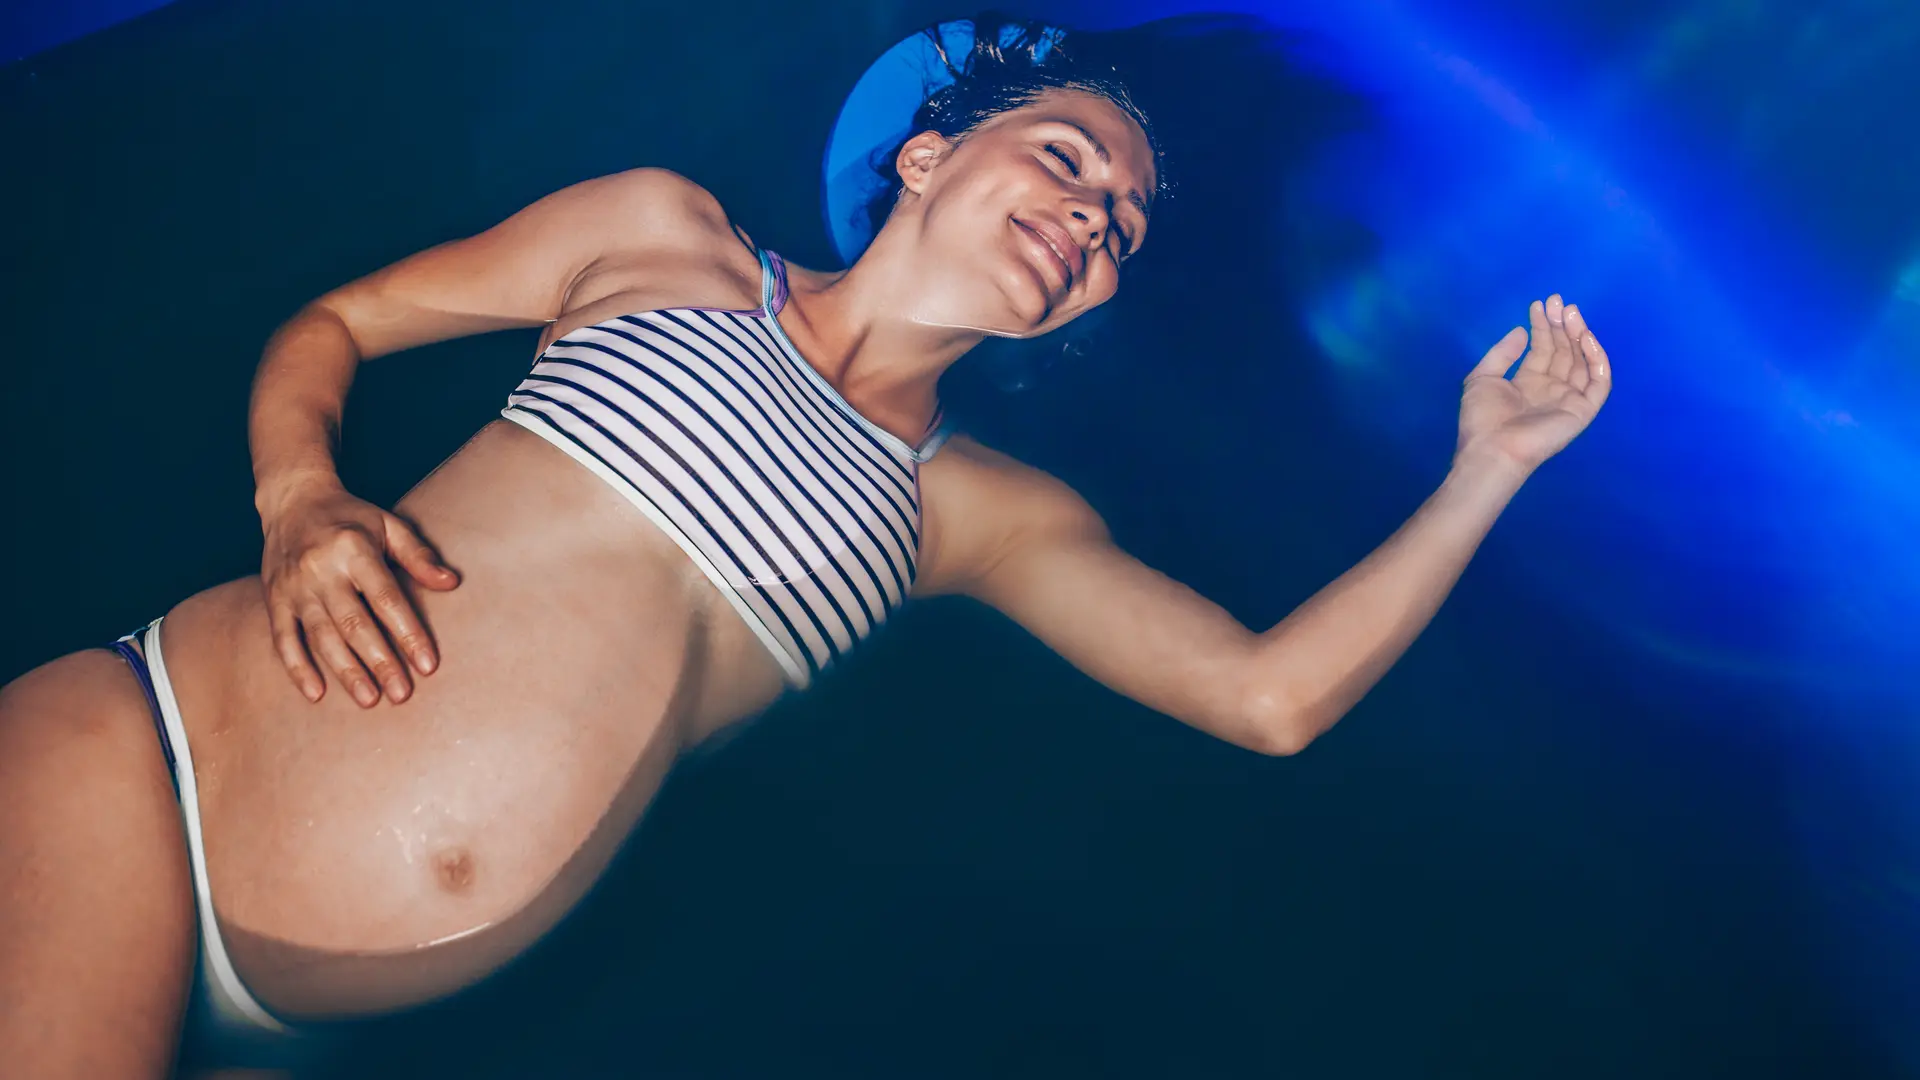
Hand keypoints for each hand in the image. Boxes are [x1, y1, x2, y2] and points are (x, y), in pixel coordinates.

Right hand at [259, 477, 459, 705]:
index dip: (408, 633)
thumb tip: (452, 583)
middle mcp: (321, 569)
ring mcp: (294, 587)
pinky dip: (297, 667)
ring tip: (370, 699)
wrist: (291, 500)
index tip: (428, 664)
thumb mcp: (388, 525)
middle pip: (354, 623)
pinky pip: (283, 639)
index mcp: (354, 549)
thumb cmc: (350, 517)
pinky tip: (316, 693)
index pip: (387, 598)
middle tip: (402, 694)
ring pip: (321, 636)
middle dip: (380, 661)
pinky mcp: (273, 599)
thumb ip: (419, 556)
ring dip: (345, 671)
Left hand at [1456, 294, 1611, 474]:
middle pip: (1564, 351)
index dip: (1542, 326)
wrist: (1492, 450)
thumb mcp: (1482, 378)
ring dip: (1578, 334)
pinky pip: (1599, 382)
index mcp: (1528, 383)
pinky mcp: (1583, 410)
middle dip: (1561, 325)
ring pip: (1582, 361)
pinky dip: (1597, 358)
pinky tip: (1586, 337)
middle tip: (1558, 301)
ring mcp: (1569, 398)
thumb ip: (1503, 353)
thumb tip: (1521, 330)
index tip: (1539, 304)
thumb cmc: (1482, 419)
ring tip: (1570, 312)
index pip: (1542, 348)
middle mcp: (1551, 388)